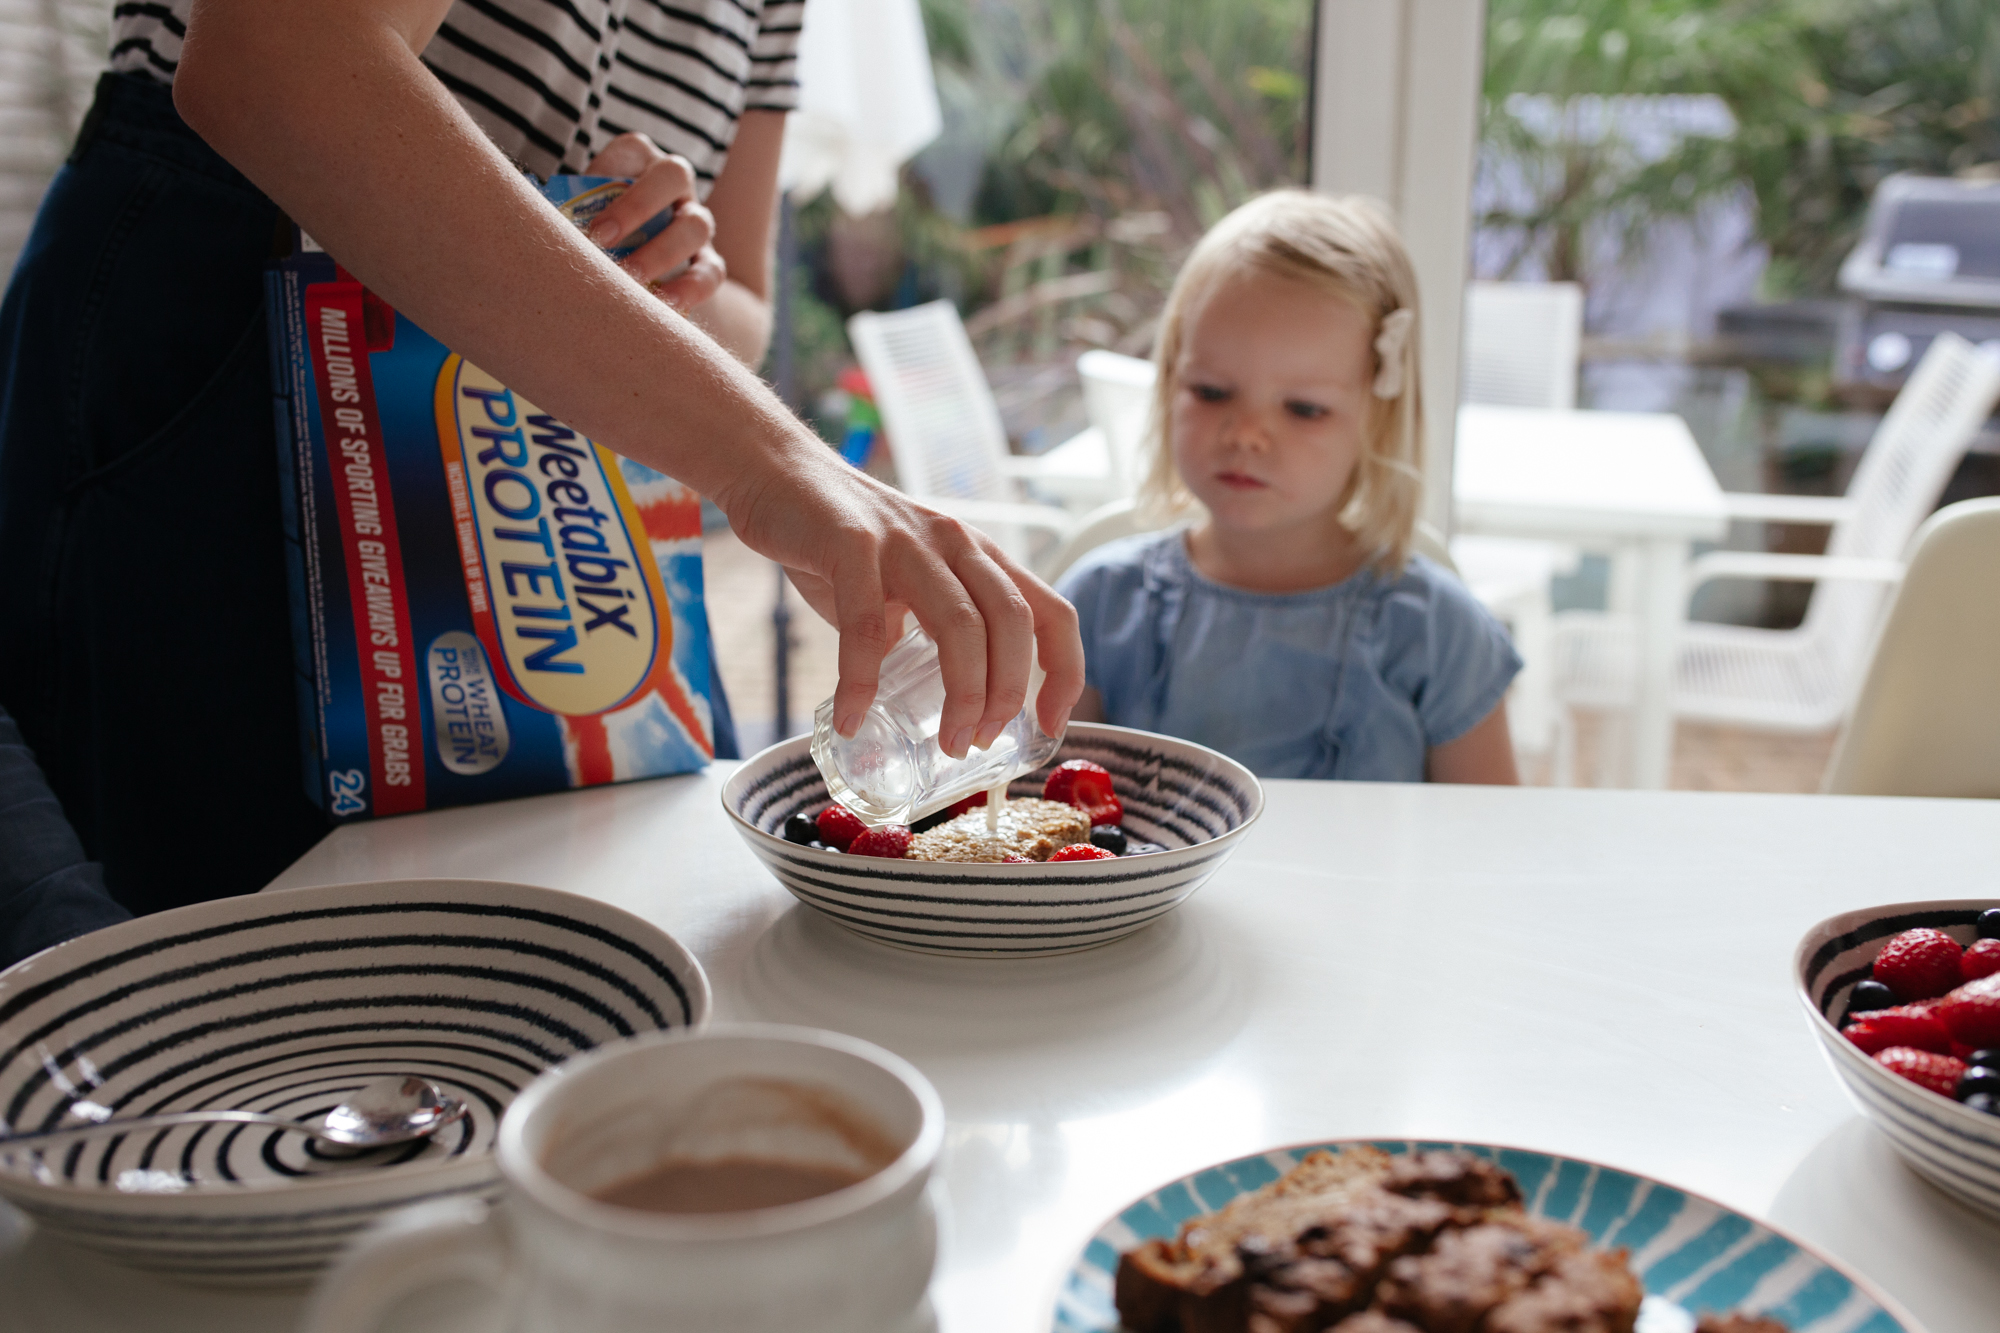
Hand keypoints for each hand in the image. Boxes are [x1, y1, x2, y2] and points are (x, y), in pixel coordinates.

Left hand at [583, 133, 725, 311]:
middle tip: (603, 244)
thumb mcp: (580, 211)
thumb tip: (547, 227)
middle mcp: (675, 183)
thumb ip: (571, 212)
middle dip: (638, 209)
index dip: (610, 175)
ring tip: (631, 282)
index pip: (634, 150)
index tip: (591, 225)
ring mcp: (696, 220)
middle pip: (674, 176)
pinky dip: (689, 289)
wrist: (622, 262)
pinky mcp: (709, 260)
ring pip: (696, 225)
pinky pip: (710, 272)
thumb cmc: (592, 229)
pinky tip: (661, 305)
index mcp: (639, 160)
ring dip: (662, 254)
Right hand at [720, 446, 1084, 757]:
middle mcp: (955, 543)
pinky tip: (851, 719)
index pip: (1050, 610)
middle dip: (1009, 692)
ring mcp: (906, 541)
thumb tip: (925, 701)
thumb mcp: (901, 584)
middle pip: (1013, 621)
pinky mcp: (851, 544)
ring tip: (947, 744)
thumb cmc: (840, 539)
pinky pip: (865, 625)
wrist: (776, 473)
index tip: (1048, 723)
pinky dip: (861, 682)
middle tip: (981, 740)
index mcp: (978, 556)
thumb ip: (919, 633)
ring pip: (960, 623)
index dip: (1065, 670)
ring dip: (963, 694)